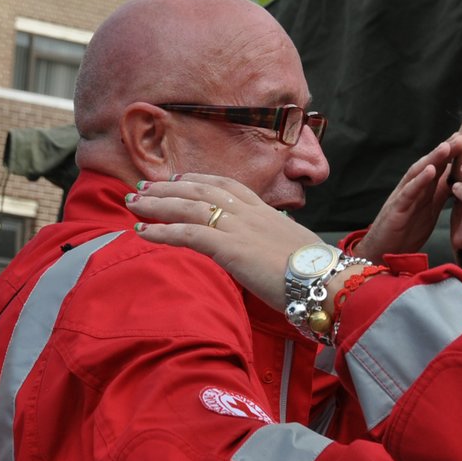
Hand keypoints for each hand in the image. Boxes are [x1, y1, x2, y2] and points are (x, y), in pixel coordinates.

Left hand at [132, 174, 321, 307]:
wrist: (327, 282)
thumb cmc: (318, 275)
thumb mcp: (296, 250)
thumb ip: (278, 244)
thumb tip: (274, 250)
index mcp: (266, 212)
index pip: (228, 186)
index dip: (200, 179)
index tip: (180, 178)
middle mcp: (250, 213)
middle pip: (202, 190)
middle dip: (169, 188)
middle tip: (143, 188)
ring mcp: (239, 228)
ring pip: (189, 206)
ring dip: (157, 204)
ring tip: (133, 204)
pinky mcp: (230, 248)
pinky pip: (188, 234)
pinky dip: (161, 231)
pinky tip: (142, 232)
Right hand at [354, 133, 461, 260]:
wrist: (383, 253)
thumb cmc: (404, 231)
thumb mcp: (428, 210)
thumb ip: (439, 195)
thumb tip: (457, 181)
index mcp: (422, 190)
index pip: (437, 168)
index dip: (451, 155)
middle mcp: (412, 189)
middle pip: (428, 165)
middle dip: (444, 151)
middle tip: (460, 137)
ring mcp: (403, 197)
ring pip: (417, 174)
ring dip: (432, 159)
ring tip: (446, 147)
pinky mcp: (396, 209)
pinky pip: (408, 192)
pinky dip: (419, 180)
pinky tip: (429, 170)